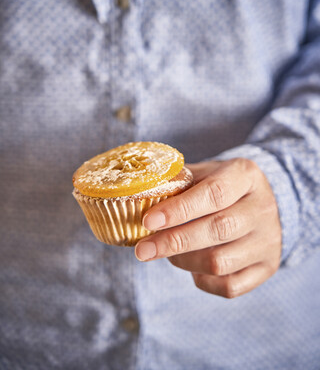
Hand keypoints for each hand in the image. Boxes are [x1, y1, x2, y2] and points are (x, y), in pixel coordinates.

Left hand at [135, 158, 281, 297]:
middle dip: (174, 242)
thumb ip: (178, 182)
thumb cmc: (221, 186)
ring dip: (184, 261)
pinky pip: (229, 286)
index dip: (179, 209)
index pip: (214, 193)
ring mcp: (268, 240)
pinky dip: (202, 280)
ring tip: (165, 253)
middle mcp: (263, 208)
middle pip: (218, 229)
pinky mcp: (267, 267)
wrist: (260, 204)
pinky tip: (191, 266)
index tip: (148, 221)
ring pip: (221, 262)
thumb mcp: (204, 172)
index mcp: (246, 176)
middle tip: (142, 250)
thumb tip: (140, 197)